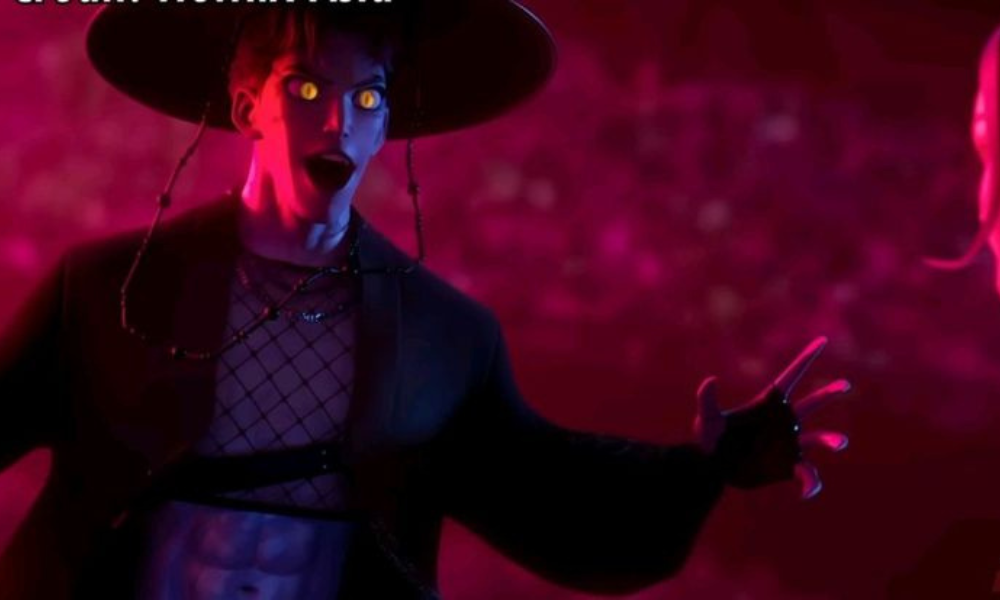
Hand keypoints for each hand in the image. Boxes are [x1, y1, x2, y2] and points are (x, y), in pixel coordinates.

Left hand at [693, 336, 850, 499]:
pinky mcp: (789, 466)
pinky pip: (809, 474)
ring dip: (830, 440)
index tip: (822, 340)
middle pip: (812, 402)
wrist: (713, 468)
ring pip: (818, 439)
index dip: (807, 358)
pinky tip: (805, 491)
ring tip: (839, 442)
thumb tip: (711, 380)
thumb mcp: (706, 419)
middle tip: (845, 384)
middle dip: (829, 392)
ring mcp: (789, 443)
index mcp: (768, 404)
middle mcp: (783, 421)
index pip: (791, 376)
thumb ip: (707, 399)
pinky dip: (811, 483)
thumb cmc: (708, 439)